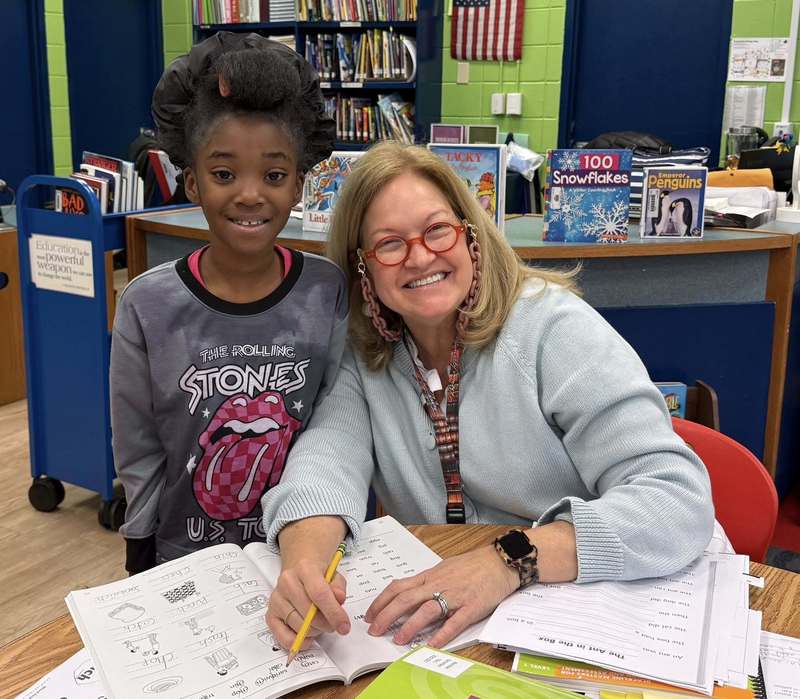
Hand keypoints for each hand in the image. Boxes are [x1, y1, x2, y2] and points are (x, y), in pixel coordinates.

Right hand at [265, 558, 350, 649]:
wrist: (299, 568)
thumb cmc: (317, 574)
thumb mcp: (334, 575)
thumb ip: (339, 587)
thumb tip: (339, 598)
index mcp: (305, 568)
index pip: (319, 594)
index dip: (334, 613)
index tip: (344, 625)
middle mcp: (287, 582)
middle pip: (309, 613)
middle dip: (326, 624)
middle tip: (333, 623)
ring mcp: (277, 599)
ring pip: (299, 626)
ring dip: (315, 631)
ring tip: (320, 623)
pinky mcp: (271, 614)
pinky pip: (283, 637)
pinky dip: (298, 642)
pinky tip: (308, 637)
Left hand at [364, 545, 518, 647]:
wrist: (500, 561)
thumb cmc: (472, 565)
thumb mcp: (444, 568)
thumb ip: (427, 582)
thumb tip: (408, 593)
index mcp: (430, 575)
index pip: (398, 587)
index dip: (381, 601)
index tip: (370, 614)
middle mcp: (438, 584)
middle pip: (406, 598)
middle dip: (386, 615)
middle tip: (374, 630)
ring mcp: (455, 595)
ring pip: (427, 610)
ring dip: (410, 626)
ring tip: (398, 639)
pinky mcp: (471, 607)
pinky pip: (455, 622)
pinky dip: (443, 634)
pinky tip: (433, 644)